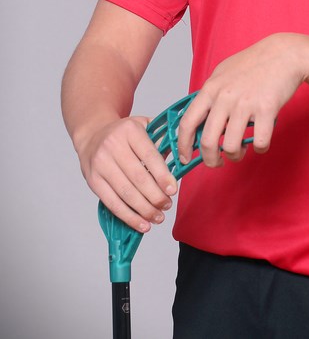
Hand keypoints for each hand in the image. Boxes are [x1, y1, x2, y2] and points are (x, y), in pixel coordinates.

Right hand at [77, 116, 177, 232]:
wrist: (92, 134)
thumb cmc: (122, 133)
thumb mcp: (142, 126)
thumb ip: (160, 139)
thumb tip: (177, 159)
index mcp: (130, 130)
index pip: (149, 155)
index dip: (162, 175)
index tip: (172, 190)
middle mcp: (113, 146)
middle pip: (138, 177)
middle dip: (155, 196)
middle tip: (167, 205)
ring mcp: (101, 164)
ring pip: (126, 193)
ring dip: (144, 209)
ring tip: (158, 217)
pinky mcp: (93, 180)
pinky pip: (112, 203)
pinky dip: (129, 216)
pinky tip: (141, 223)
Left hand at [177, 33, 308, 167]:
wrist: (284, 54)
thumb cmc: (253, 63)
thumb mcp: (222, 73)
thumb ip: (209, 95)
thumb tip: (197, 121)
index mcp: (211, 88)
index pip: (187, 123)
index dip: (183, 146)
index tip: (185, 158)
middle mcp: (225, 97)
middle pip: (208, 141)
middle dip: (210, 160)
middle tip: (217, 162)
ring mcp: (246, 103)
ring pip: (231, 147)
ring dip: (235, 155)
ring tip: (240, 150)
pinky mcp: (267, 109)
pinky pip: (259, 143)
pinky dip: (259, 148)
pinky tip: (260, 142)